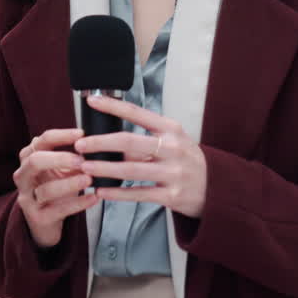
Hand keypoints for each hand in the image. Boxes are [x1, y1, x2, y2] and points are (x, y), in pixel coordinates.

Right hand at [13, 129, 99, 247]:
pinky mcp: (38, 218)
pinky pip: (58, 210)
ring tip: (88, 179)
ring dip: (69, 183)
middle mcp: (23, 177)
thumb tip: (93, 145)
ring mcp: (28, 198)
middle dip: (59, 158)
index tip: (81, 133)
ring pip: (46, 190)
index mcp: (28, 159)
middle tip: (81, 160)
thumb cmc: (55, 189)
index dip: (61, 136)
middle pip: (35, 161)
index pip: (41, 141)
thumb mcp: (60, 169)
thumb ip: (71, 157)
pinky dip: (78, 203)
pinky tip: (93, 197)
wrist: (45, 222)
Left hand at [73, 95, 206, 217]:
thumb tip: (109, 143)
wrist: (218, 188)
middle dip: (100, 143)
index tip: (92, 101)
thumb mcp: (172, 143)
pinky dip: (117, 193)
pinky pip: (139, 194)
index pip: (136, 113)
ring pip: (131, 170)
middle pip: (129, 142)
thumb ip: (143, 142)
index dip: (112, 107)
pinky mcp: (173, 195)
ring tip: (85, 167)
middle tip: (80, 145)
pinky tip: (102, 191)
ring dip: (104, 169)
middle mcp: (173, 148)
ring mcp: (174, 172)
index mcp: (171, 129)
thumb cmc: (188, 160)